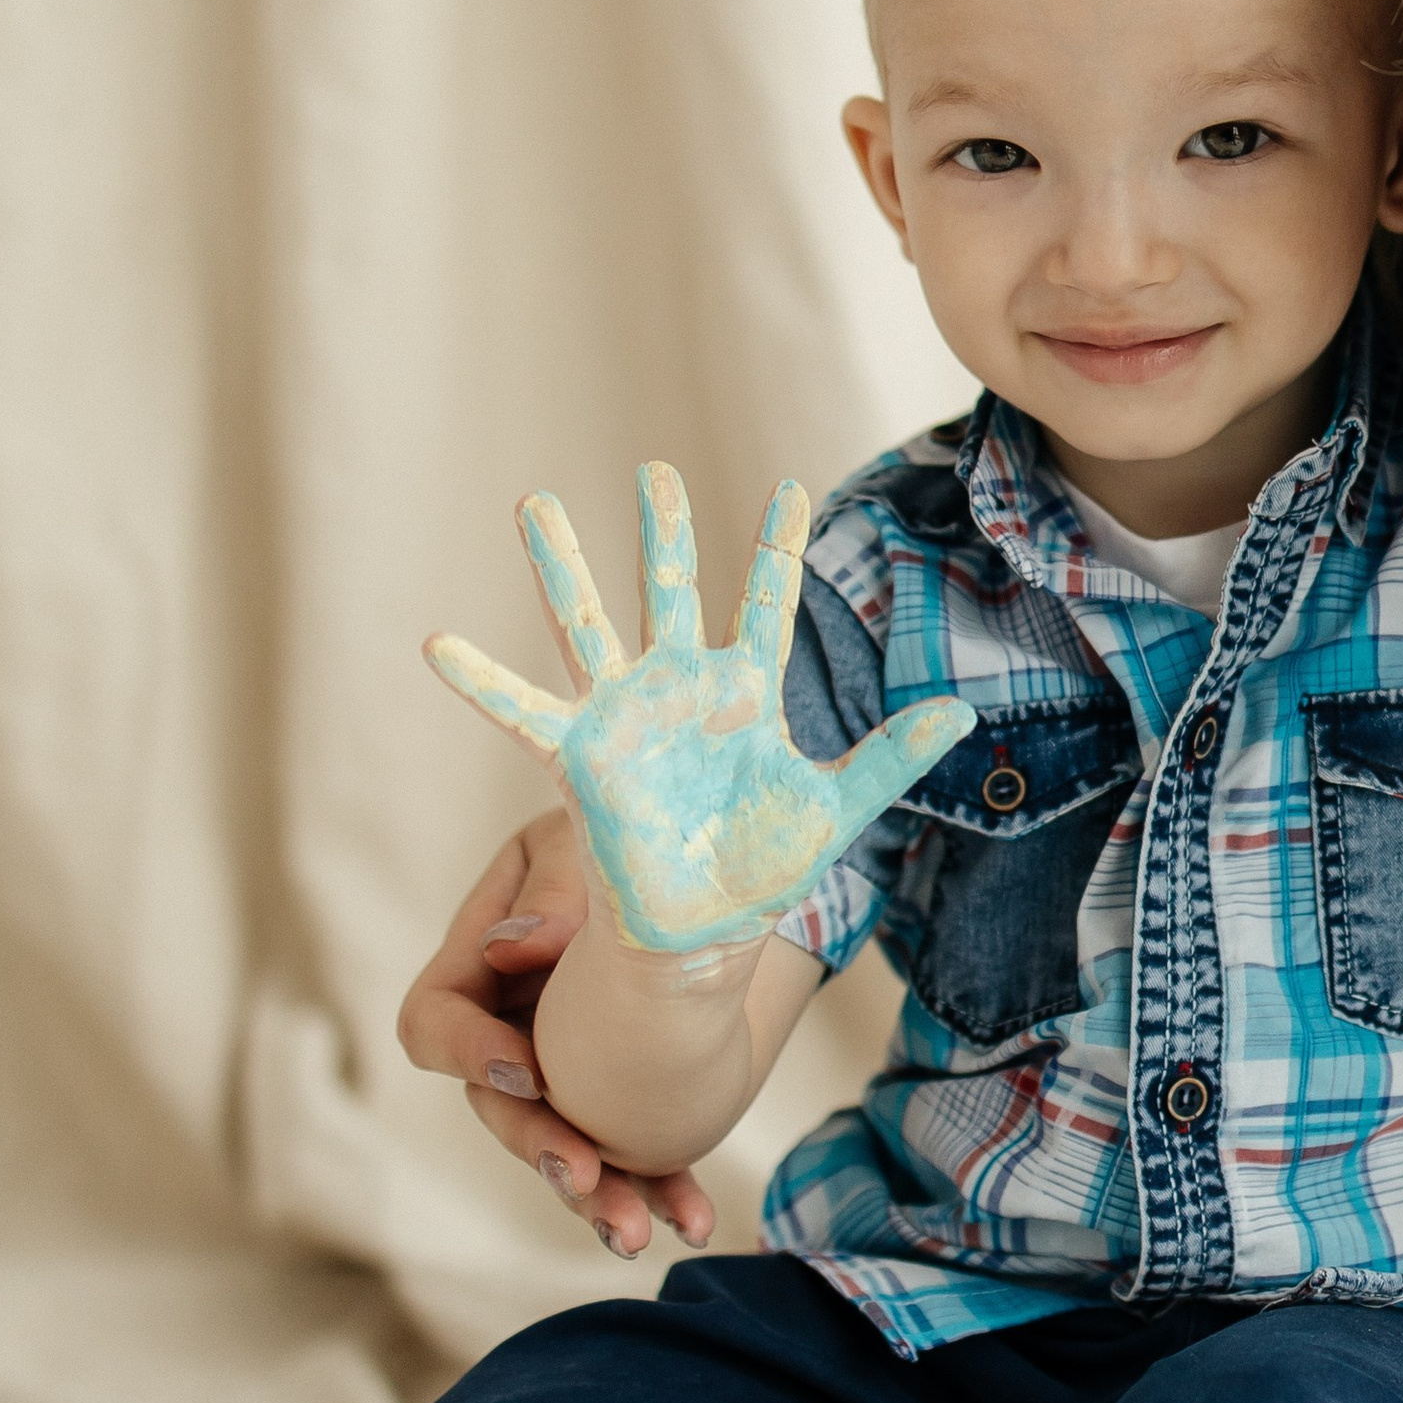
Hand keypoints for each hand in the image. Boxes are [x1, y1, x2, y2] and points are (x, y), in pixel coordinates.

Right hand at [395, 811, 712, 1257]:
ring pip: (562, 1148)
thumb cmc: (620, 831)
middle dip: (538, 1146)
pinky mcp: (617, 1102)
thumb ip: (554, 887)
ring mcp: (561, 1073)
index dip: (469, 1053)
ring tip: (635, 1232)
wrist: (691, 861)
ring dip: (596, 1196)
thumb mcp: (584, 837)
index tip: (529, 1069)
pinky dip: (660, 1188)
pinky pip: (630, 1157)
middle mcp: (508, 1028)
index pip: (436, 1020)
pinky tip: (694, 1220)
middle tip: (583, 1173)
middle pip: (498, 1106)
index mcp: (476, 963)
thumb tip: (517, 949)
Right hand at [427, 466, 973, 954]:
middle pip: (671, 590)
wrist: (706, 935)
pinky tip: (438, 642)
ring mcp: (626, 717)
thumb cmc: (764, 871)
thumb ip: (893, 755)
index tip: (788, 487)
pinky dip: (481, 681)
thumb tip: (964, 713)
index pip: (767, 602)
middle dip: (663, 530)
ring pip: (590, 624)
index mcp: (746, 693)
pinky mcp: (581, 758)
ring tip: (534, 500)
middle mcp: (681, 690)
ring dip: (562, 565)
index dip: (777, 547)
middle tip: (652, 466)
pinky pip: (521, 714)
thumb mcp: (840, 807)